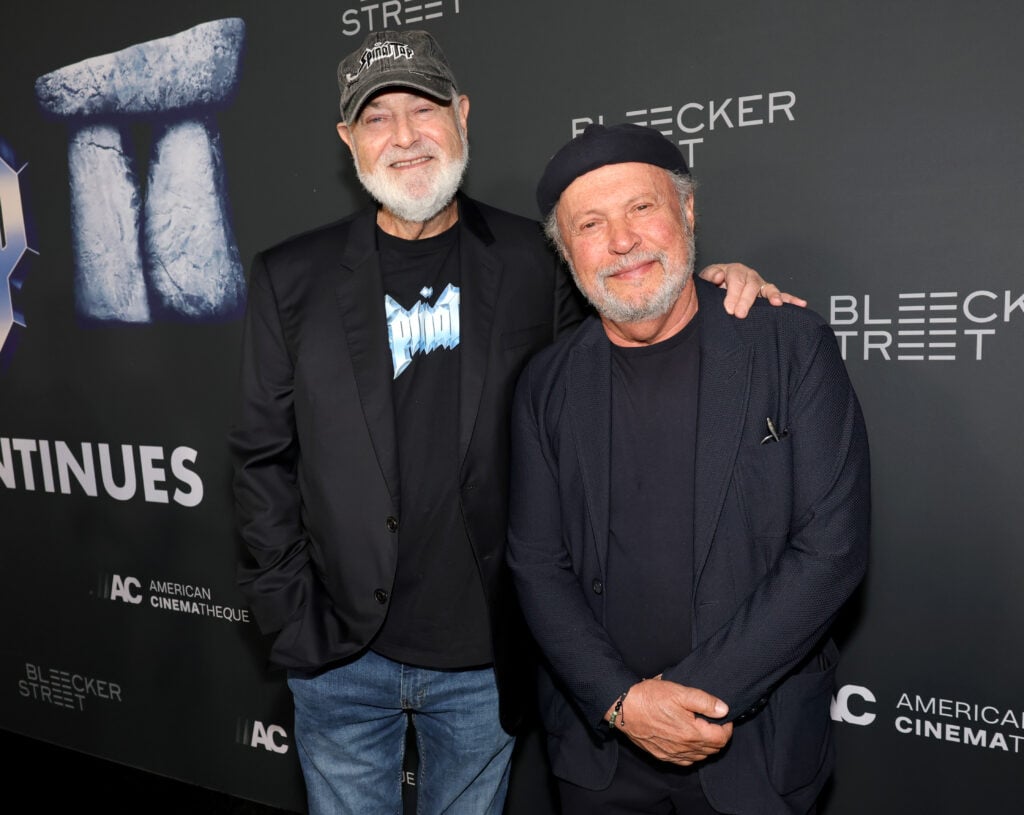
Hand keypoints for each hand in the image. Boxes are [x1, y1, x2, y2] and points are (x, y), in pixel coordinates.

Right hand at [609, 678, 732, 765]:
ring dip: (706, 745)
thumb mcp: (680, 692)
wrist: (623, 708)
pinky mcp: (662, 756)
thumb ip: (705, 701)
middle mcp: (684, 749)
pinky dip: (692, 753)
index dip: (727, 727)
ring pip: (700, 757)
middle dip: (718, 736)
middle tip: (713, 721)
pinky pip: (684, 761)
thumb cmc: (650, 698)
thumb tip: (724, 709)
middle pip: (713, 750)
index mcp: (692, 733)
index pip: (722, 739)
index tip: (723, 716)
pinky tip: (687, 741)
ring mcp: (672, 754)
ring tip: (701, 728)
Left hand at [698, 263, 807, 317]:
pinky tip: (801, 304)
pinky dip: (790, 299)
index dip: (732, 294)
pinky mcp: (767, 294)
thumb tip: (719, 277)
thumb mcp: (706, 279)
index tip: (729, 309)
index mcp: (734, 270)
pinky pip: (781, 296)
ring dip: (773, 296)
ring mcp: (760, 284)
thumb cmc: (712, 285)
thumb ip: (710, 276)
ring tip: (776, 304)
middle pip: (751, 286)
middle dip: (746, 300)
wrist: (716, 288)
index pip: (735, 280)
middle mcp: (749, 275)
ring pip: (768, 289)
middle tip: (740, 314)